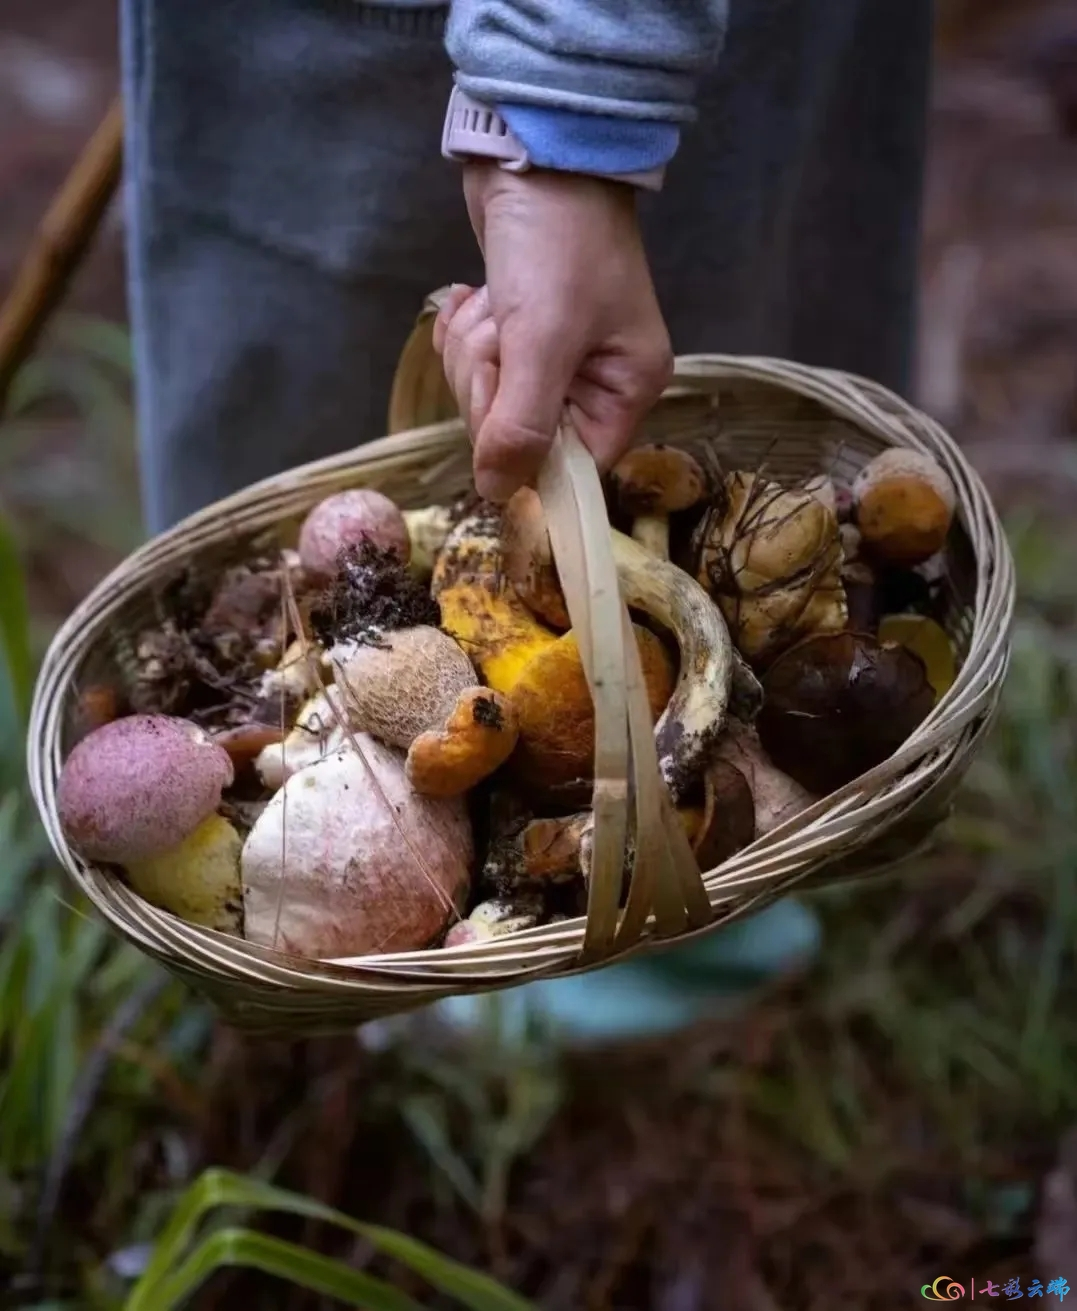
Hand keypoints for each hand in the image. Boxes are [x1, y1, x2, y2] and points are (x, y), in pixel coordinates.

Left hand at [432, 165, 672, 502]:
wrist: (535, 150)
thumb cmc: (557, 245)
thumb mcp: (542, 342)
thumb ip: (520, 427)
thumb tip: (497, 494)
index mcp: (626, 390)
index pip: (573, 465)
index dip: (528, 452)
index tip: (505, 408)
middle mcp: (595, 380)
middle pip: (522, 434)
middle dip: (492, 383)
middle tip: (503, 334)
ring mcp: (554, 354)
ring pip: (490, 397)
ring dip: (474, 351)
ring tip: (493, 304)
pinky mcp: (517, 328)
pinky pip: (475, 362)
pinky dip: (464, 331)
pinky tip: (475, 297)